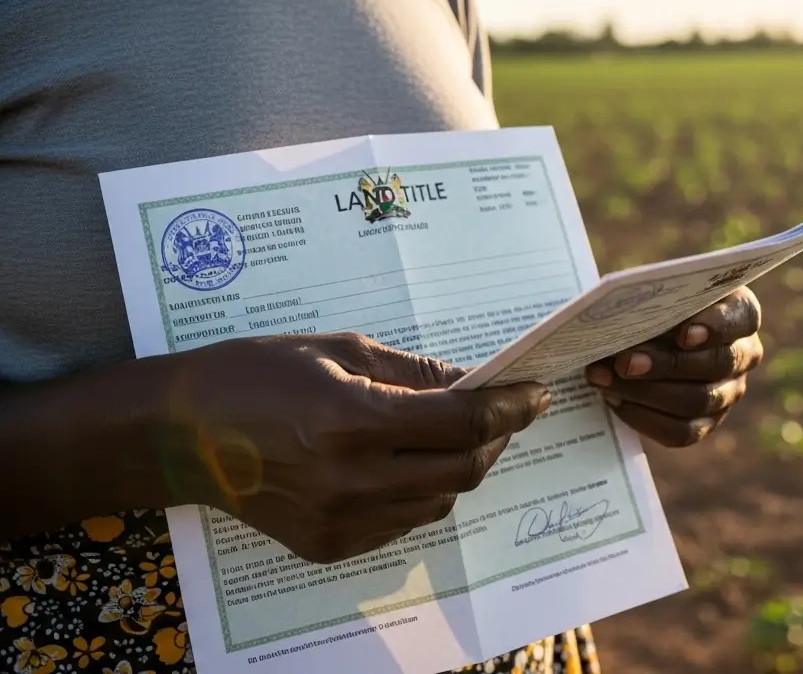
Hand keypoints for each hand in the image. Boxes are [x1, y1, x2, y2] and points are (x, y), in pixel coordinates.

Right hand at [162, 332, 549, 563]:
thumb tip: (474, 382)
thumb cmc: (253, 375)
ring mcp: (341, 520)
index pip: (465, 422)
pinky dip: (419, 491)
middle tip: (502, 411)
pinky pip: (403, 522)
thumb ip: (413, 372)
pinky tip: (405, 463)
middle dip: (496, 438)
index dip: (510, 406)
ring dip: (460, 467)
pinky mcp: (329, 545)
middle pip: (465, 468)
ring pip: (440, 501)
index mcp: (354, 420)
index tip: (532, 393)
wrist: (176, 434)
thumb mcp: (338, 350)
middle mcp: (352, 479)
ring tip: (451, 435)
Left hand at [584, 287, 763, 446]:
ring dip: (646, 392)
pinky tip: (616, 400)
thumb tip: (623, 319)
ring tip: (606, 379)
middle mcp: (743, 354)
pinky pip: (681, 432)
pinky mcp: (707, 422)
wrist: (645, 332)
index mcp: (740, 312)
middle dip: (666, 364)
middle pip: (716, 364)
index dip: (716, 328)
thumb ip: (653, 297)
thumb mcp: (660, 289)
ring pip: (697, 402)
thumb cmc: (656, 301)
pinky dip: (644, 418)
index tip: (683, 334)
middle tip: (625, 361)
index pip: (742, 318)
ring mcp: (728, 392)